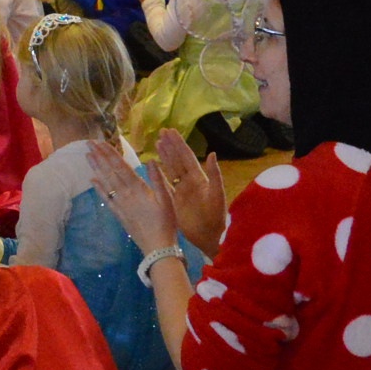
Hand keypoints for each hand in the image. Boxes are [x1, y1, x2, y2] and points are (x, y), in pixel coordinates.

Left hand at [86, 143, 176, 254]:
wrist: (157, 248)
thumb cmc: (167, 223)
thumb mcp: (167, 200)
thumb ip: (158, 179)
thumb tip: (150, 160)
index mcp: (139, 189)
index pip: (121, 167)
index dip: (111, 154)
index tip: (101, 143)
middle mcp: (126, 195)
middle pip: (110, 172)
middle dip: (100, 157)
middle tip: (88, 144)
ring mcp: (121, 205)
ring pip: (106, 182)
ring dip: (97, 168)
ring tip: (87, 156)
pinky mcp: (119, 214)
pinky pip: (107, 198)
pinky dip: (99, 188)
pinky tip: (92, 180)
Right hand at [149, 129, 225, 253]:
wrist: (210, 238)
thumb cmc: (216, 217)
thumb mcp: (217, 195)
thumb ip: (214, 175)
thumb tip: (212, 154)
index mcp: (199, 179)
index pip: (187, 157)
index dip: (179, 144)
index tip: (170, 131)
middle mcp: (189, 182)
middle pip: (178, 160)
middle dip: (170, 146)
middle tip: (161, 132)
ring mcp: (181, 191)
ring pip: (171, 169)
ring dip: (165, 156)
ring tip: (157, 143)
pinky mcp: (174, 201)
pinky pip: (165, 184)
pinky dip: (159, 175)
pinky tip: (153, 167)